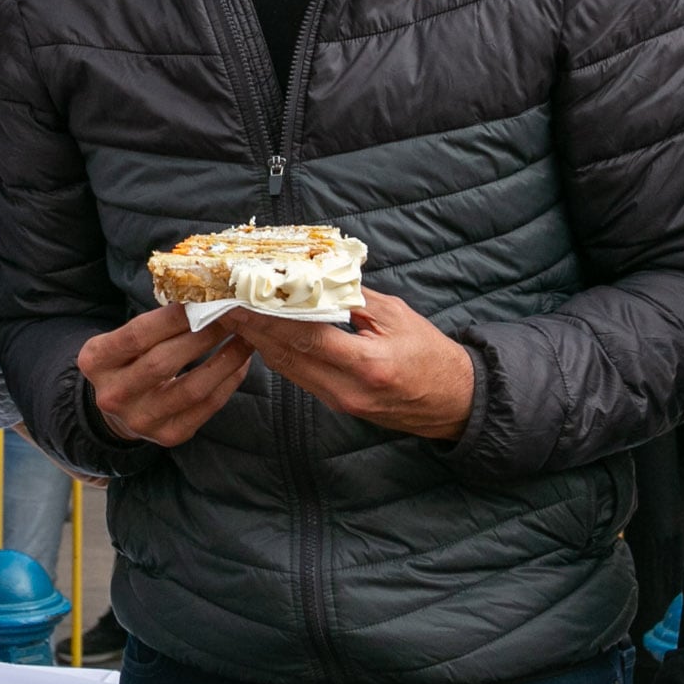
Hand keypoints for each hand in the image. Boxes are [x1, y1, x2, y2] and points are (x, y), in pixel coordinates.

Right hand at [76, 305, 249, 446]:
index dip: (172, 318)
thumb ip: (154, 323)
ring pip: (191, 389)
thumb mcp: (125, 340)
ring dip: (224, 360)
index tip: (203, 298)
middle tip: (232, 315)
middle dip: (203, 336)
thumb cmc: (130, 361)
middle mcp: (113, 395)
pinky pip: (206, 407)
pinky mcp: (168, 435)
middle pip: (163, 363)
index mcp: (96, 361)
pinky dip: (228, 382)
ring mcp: (140, 420)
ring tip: (245, 338)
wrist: (122, 410)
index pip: (136, 335)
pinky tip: (241, 362)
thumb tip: (203, 295)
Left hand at [235, 289, 474, 441]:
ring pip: (289, 370)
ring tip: (239, 317)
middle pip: (289, 356)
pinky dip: (281, 356)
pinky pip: (301, 378)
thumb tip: (316, 277)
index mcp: (368, 363)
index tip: (246, 298)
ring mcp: (341, 402)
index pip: (308, 338)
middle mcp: (348, 389)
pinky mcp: (339, 406)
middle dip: (255, 329)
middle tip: (229, 303)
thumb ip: (355, 298)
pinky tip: (266, 337)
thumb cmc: (432, 355)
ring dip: (262, 343)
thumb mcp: (398, 317)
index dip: (272, 318)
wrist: (454, 402)